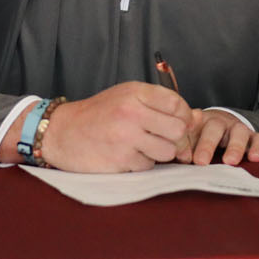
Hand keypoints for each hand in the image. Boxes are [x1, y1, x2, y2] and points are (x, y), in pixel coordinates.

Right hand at [37, 82, 190, 173]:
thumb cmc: (98, 115)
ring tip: (140, 146)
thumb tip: (196, 119)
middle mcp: (132, 112)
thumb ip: (157, 104)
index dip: (183, 117)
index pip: (177, 104)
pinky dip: (140, 163)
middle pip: (178, 130)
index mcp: (135, 93)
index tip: (174, 123)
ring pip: (167, 151)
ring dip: (157, 153)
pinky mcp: (121, 160)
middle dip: (173, 138)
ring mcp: (126, 137)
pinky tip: (125, 155)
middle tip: (158, 138)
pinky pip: (148, 166)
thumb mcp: (125, 97)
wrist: (61, 132)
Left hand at [179, 109, 258, 164]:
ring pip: (238, 131)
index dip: (186, 134)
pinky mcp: (253, 136)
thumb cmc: (199, 139)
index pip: (191, 124)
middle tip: (201, 162)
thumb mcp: (187, 141)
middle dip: (207, 145)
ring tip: (231, 162)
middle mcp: (218, 122)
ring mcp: (236, 128)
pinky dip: (258, 147)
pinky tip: (254, 158)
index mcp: (197, 122)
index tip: (181, 152)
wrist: (222, 127)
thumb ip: (179, 148)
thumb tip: (172, 158)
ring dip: (234, 146)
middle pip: (214, 127)